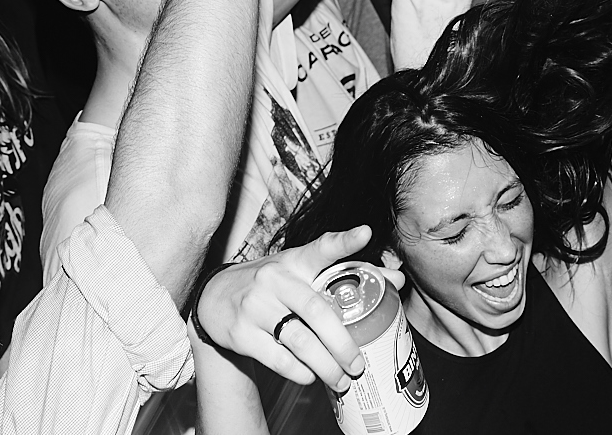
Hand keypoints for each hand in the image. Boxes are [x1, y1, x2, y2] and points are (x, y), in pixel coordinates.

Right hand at [195, 226, 398, 390]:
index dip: (344, 241)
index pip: (322, 247)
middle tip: (358, 364)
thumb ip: (344, 274)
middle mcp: (276, 280)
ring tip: (342, 379)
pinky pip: (278, 358)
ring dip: (325, 366)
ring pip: (300, 341)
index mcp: (295, 262)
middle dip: (343, 343)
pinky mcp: (241, 333)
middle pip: (317, 311)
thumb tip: (396, 280)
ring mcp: (256, 306)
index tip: (365, 234)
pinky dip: (300, 372)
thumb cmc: (273, 285)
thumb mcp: (302, 272)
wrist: (215, 298)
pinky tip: (311, 377)